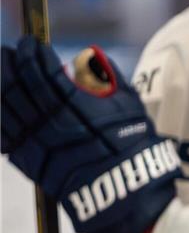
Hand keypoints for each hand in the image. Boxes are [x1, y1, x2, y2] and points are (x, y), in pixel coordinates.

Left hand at [1, 36, 180, 232]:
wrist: (123, 190)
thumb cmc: (132, 144)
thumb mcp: (130, 104)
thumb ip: (107, 78)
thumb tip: (90, 59)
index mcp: (73, 104)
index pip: (42, 71)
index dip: (33, 53)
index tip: (30, 43)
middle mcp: (49, 120)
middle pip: (19, 86)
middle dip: (9, 65)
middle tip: (6, 52)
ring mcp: (36, 141)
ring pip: (7, 108)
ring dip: (0, 87)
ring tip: (0, 72)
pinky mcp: (30, 161)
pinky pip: (5, 136)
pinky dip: (1, 119)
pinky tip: (1, 108)